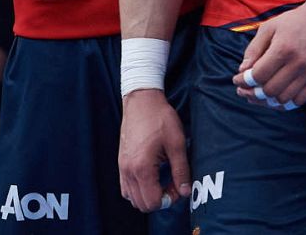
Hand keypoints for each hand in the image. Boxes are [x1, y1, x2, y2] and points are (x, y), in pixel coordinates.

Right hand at [118, 89, 189, 212]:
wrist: (142, 100)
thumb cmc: (160, 119)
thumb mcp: (177, 144)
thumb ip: (181, 171)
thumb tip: (185, 191)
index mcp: (142, 168)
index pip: (153, 202)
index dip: (170, 199)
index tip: (178, 185)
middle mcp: (128, 171)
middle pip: (142, 204)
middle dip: (160, 200)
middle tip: (172, 183)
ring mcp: (122, 167)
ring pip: (132, 198)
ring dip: (148, 195)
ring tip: (162, 179)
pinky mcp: (121, 162)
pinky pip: (126, 187)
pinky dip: (138, 188)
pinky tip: (151, 175)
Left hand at [231, 3, 305, 107]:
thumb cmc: (293, 23)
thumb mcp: (269, 28)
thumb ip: (254, 49)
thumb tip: (242, 71)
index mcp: (283, 48)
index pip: (258, 75)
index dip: (244, 81)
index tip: (237, 80)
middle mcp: (298, 64)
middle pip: (269, 90)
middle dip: (252, 93)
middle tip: (243, 90)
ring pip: (283, 99)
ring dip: (266, 101)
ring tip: (256, 96)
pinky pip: (298, 101)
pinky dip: (283, 103)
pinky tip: (273, 98)